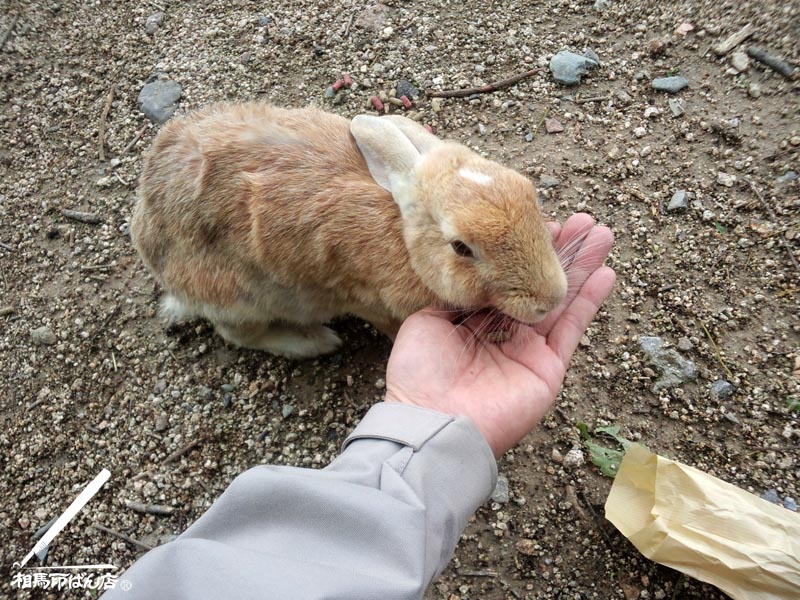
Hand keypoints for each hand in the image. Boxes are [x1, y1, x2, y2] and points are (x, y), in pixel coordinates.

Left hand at [384, 214, 615, 456]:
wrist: (433, 418)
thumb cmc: (422, 372)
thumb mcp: (427, 320)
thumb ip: (454, 295)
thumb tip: (474, 272)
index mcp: (476, 319)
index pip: (508, 278)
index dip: (525, 252)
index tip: (542, 221)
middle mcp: (506, 331)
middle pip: (539, 284)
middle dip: (562, 252)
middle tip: (586, 221)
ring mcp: (529, 349)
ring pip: (561, 299)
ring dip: (582, 267)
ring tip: (602, 234)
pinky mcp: (548, 367)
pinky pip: (573, 329)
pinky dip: (589, 301)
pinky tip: (605, 273)